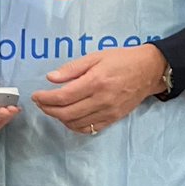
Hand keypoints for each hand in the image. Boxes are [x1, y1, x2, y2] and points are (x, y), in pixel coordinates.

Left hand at [31, 44, 167, 135]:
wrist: (149, 70)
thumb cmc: (121, 59)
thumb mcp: (95, 56)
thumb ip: (72, 69)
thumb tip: (50, 78)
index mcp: (95, 82)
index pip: (63, 97)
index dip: (45, 98)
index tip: (35, 95)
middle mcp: (101, 100)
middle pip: (66, 113)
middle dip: (48, 109)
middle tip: (39, 102)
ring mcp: (109, 112)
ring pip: (76, 123)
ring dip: (59, 118)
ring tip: (51, 108)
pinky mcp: (114, 119)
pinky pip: (90, 129)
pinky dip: (74, 126)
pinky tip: (68, 117)